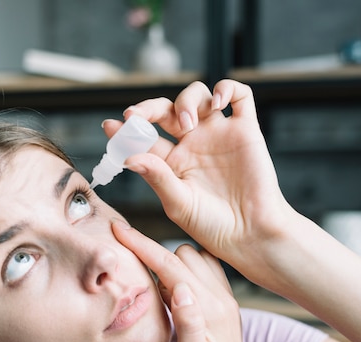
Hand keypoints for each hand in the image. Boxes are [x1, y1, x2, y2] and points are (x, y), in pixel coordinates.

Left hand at [103, 80, 293, 274]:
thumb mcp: (177, 203)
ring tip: (186, 123)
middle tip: (136, 116)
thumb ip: (156, 177)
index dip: (125, 129)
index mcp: (170, 161)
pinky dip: (226, 88)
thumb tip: (129, 158)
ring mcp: (217, 134)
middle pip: (165, 110)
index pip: (143, 137)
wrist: (250, 234)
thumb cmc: (212, 226)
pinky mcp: (245, 130)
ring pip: (197, 96)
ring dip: (186, 100)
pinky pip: (239, 96)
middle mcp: (191, 143)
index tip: (110, 126)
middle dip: (148, 108)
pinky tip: (216, 103)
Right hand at [112, 219, 253, 341]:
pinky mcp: (223, 309)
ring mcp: (226, 303)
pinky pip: (204, 273)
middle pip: (184, 254)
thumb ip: (189, 326)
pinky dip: (184, 270)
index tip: (119, 229)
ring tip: (149, 278)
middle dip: (155, 251)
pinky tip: (169, 289)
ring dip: (171, 260)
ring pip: (196, 259)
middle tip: (129, 261)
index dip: (143, 245)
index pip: (171, 265)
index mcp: (210, 312)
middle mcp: (222, 301)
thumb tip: (178, 288)